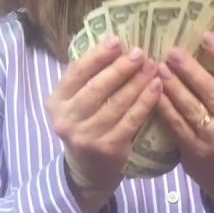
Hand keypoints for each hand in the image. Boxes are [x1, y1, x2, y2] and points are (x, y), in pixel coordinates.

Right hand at [48, 35, 161, 212]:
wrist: (88, 171)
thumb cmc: (85, 126)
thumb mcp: (74, 104)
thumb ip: (86, 79)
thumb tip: (115, 46)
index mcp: (56, 103)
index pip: (76, 73)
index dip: (97, 56)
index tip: (117, 41)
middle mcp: (67, 120)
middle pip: (97, 88)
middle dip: (121, 67)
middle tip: (140, 52)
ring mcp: (87, 136)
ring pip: (117, 103)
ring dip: (137, 82)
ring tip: (152, 66)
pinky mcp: (109, 149)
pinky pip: (131, 120)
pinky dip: (146, 102)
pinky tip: (156, 87)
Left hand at [156, 32, 213, 212]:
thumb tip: (202, 47)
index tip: (206, 36)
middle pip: (212, 91)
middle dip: (191, 70)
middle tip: (173, 51)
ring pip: (192, 108)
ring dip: (173, 86)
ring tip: (158, 68)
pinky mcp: (196, 151)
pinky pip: (177, 124)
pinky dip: (164, 107)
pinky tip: (152, 92)